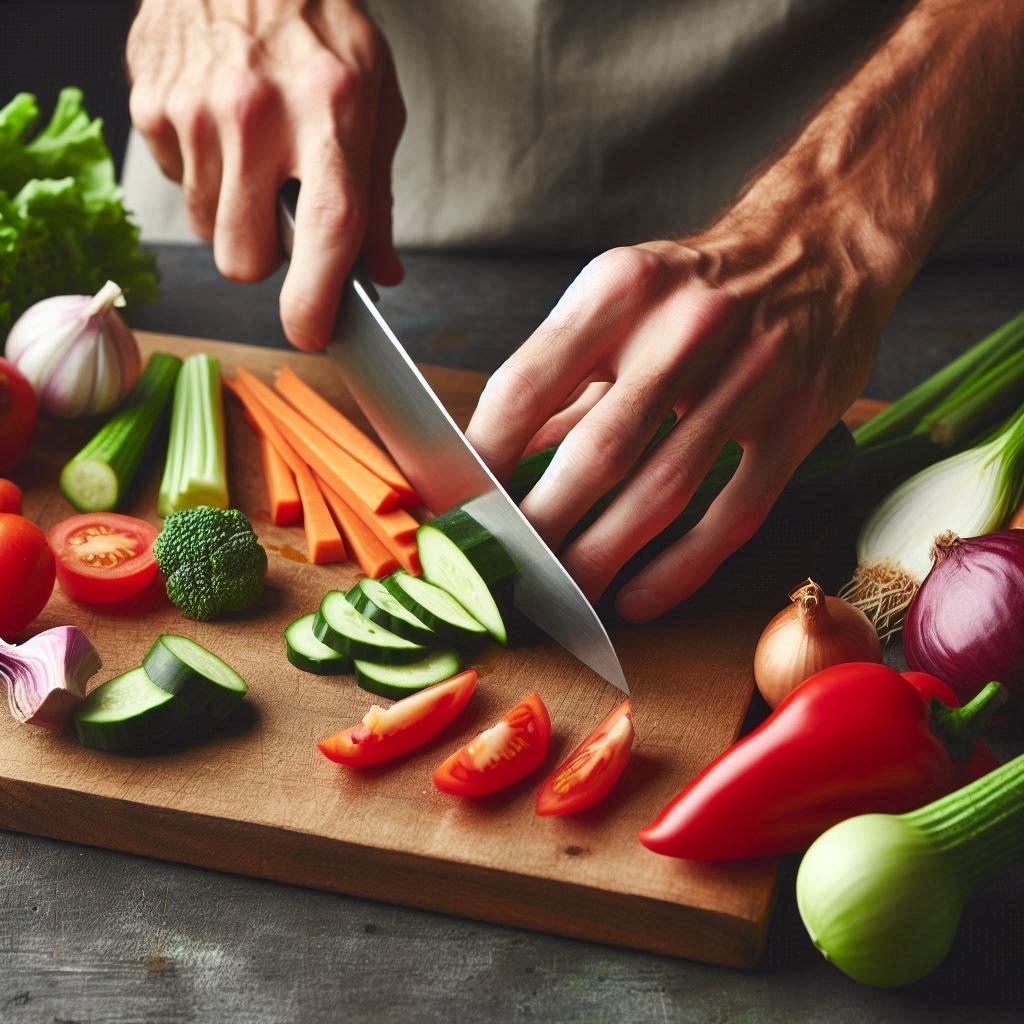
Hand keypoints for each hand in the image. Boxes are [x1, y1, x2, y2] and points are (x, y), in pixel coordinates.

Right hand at [126, 0, 404, 349]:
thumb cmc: (320, 27)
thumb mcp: (375, 102)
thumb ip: (376, 197)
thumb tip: (379, 273)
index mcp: (330, 112)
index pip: (327, 227)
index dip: (316, 296)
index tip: (311, 332)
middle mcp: (256, 114)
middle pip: (244, 256)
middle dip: (264, 258)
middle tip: (280, 221)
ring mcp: (194, 109)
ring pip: (207, 230)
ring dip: (231, 215)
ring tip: (252, 158)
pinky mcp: (150, 104)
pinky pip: (174, 184)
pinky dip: (199, 174)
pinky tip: (219, 130)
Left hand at [467, 200, 896, 620]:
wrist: (821, 243)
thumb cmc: (698, 286)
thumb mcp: (618, 303)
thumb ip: (559, 379)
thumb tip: (495, 456)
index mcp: (618, 293)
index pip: (524, 386)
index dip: (481, 460)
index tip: (457, 511)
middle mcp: (682, 330)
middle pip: (595, 454)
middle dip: (541, 528)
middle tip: (506, 576)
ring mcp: (748, 377)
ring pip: (663, 491)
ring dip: (603, 557)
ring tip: (564, 598)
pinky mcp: (797, 421)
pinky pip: (734, 513)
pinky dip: (681, 567)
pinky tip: (640, 599)